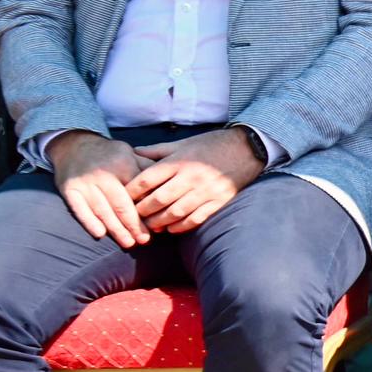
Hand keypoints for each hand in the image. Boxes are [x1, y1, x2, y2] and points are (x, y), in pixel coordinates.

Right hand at [51, 131, 151, 246]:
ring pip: (102, 209)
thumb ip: (146, 169)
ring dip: (115, 229)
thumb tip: (165, 185)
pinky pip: (79, 209)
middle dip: (133, 224)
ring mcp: (85, 183)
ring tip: (128, 242)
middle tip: (144, 240)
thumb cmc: (109, 154)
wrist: (74, 145)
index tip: (156, 224)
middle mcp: (104, 174)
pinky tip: (100, 234)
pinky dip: (89, 222)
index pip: (138, 191)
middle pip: (120, 204)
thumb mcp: (129, 154)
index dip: (147, 209)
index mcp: (122, 164)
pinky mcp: (69, 190)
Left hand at [125, 129, 264, 233]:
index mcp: (180, 161)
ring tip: (150, 224)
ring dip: (158, 222)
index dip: (131, 191)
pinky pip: (194, 219)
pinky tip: (171, 228)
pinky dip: (179, 227)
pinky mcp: (218, 201)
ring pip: (174, 213)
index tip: (123, 198)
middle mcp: (191, 176)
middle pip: (158, 199)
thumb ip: (157, 151)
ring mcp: (205, 191)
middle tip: (133, 216)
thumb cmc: (211, 145)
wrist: (247, 149)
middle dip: (142, 210)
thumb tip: (132, 154)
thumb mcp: (183, 143)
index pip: (147, 179)